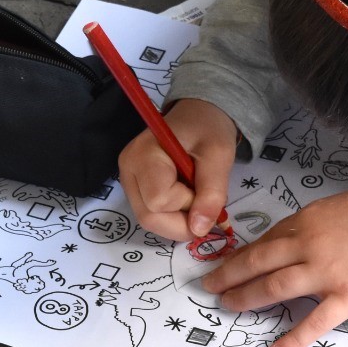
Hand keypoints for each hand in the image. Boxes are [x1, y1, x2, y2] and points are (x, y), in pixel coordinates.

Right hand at [118, 99, 238, 241]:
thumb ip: (212, 193)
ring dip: (179, 221)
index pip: (158, 201)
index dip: (187, 204)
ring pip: (149, 221)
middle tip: (204, 203)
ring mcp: (128, 181)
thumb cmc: (208, 129)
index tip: (204, 186)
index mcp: (143, 155)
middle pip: (149, 217)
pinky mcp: (135, 189)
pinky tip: (185, 198)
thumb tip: (199, 230)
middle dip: (182, 222)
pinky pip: (151, 216)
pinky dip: (173, 217)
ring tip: (195, 197)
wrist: (198, 116)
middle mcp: (128, 170)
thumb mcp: (219, 155)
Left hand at [202, 184, 347, 346]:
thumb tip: (283, 242)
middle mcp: (307, 248)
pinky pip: (315, 322)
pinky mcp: (345, 298)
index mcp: (304, 223)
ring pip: (276, 288)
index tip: (223, 265)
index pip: (263, 242)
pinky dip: (293, 339)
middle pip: (258, 263)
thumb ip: (306, 226)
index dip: (239, 256)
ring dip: (248, 299)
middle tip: (210, 288)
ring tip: (229, 307)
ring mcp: (324, 274)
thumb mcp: (331, 208)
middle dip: (230, 276)